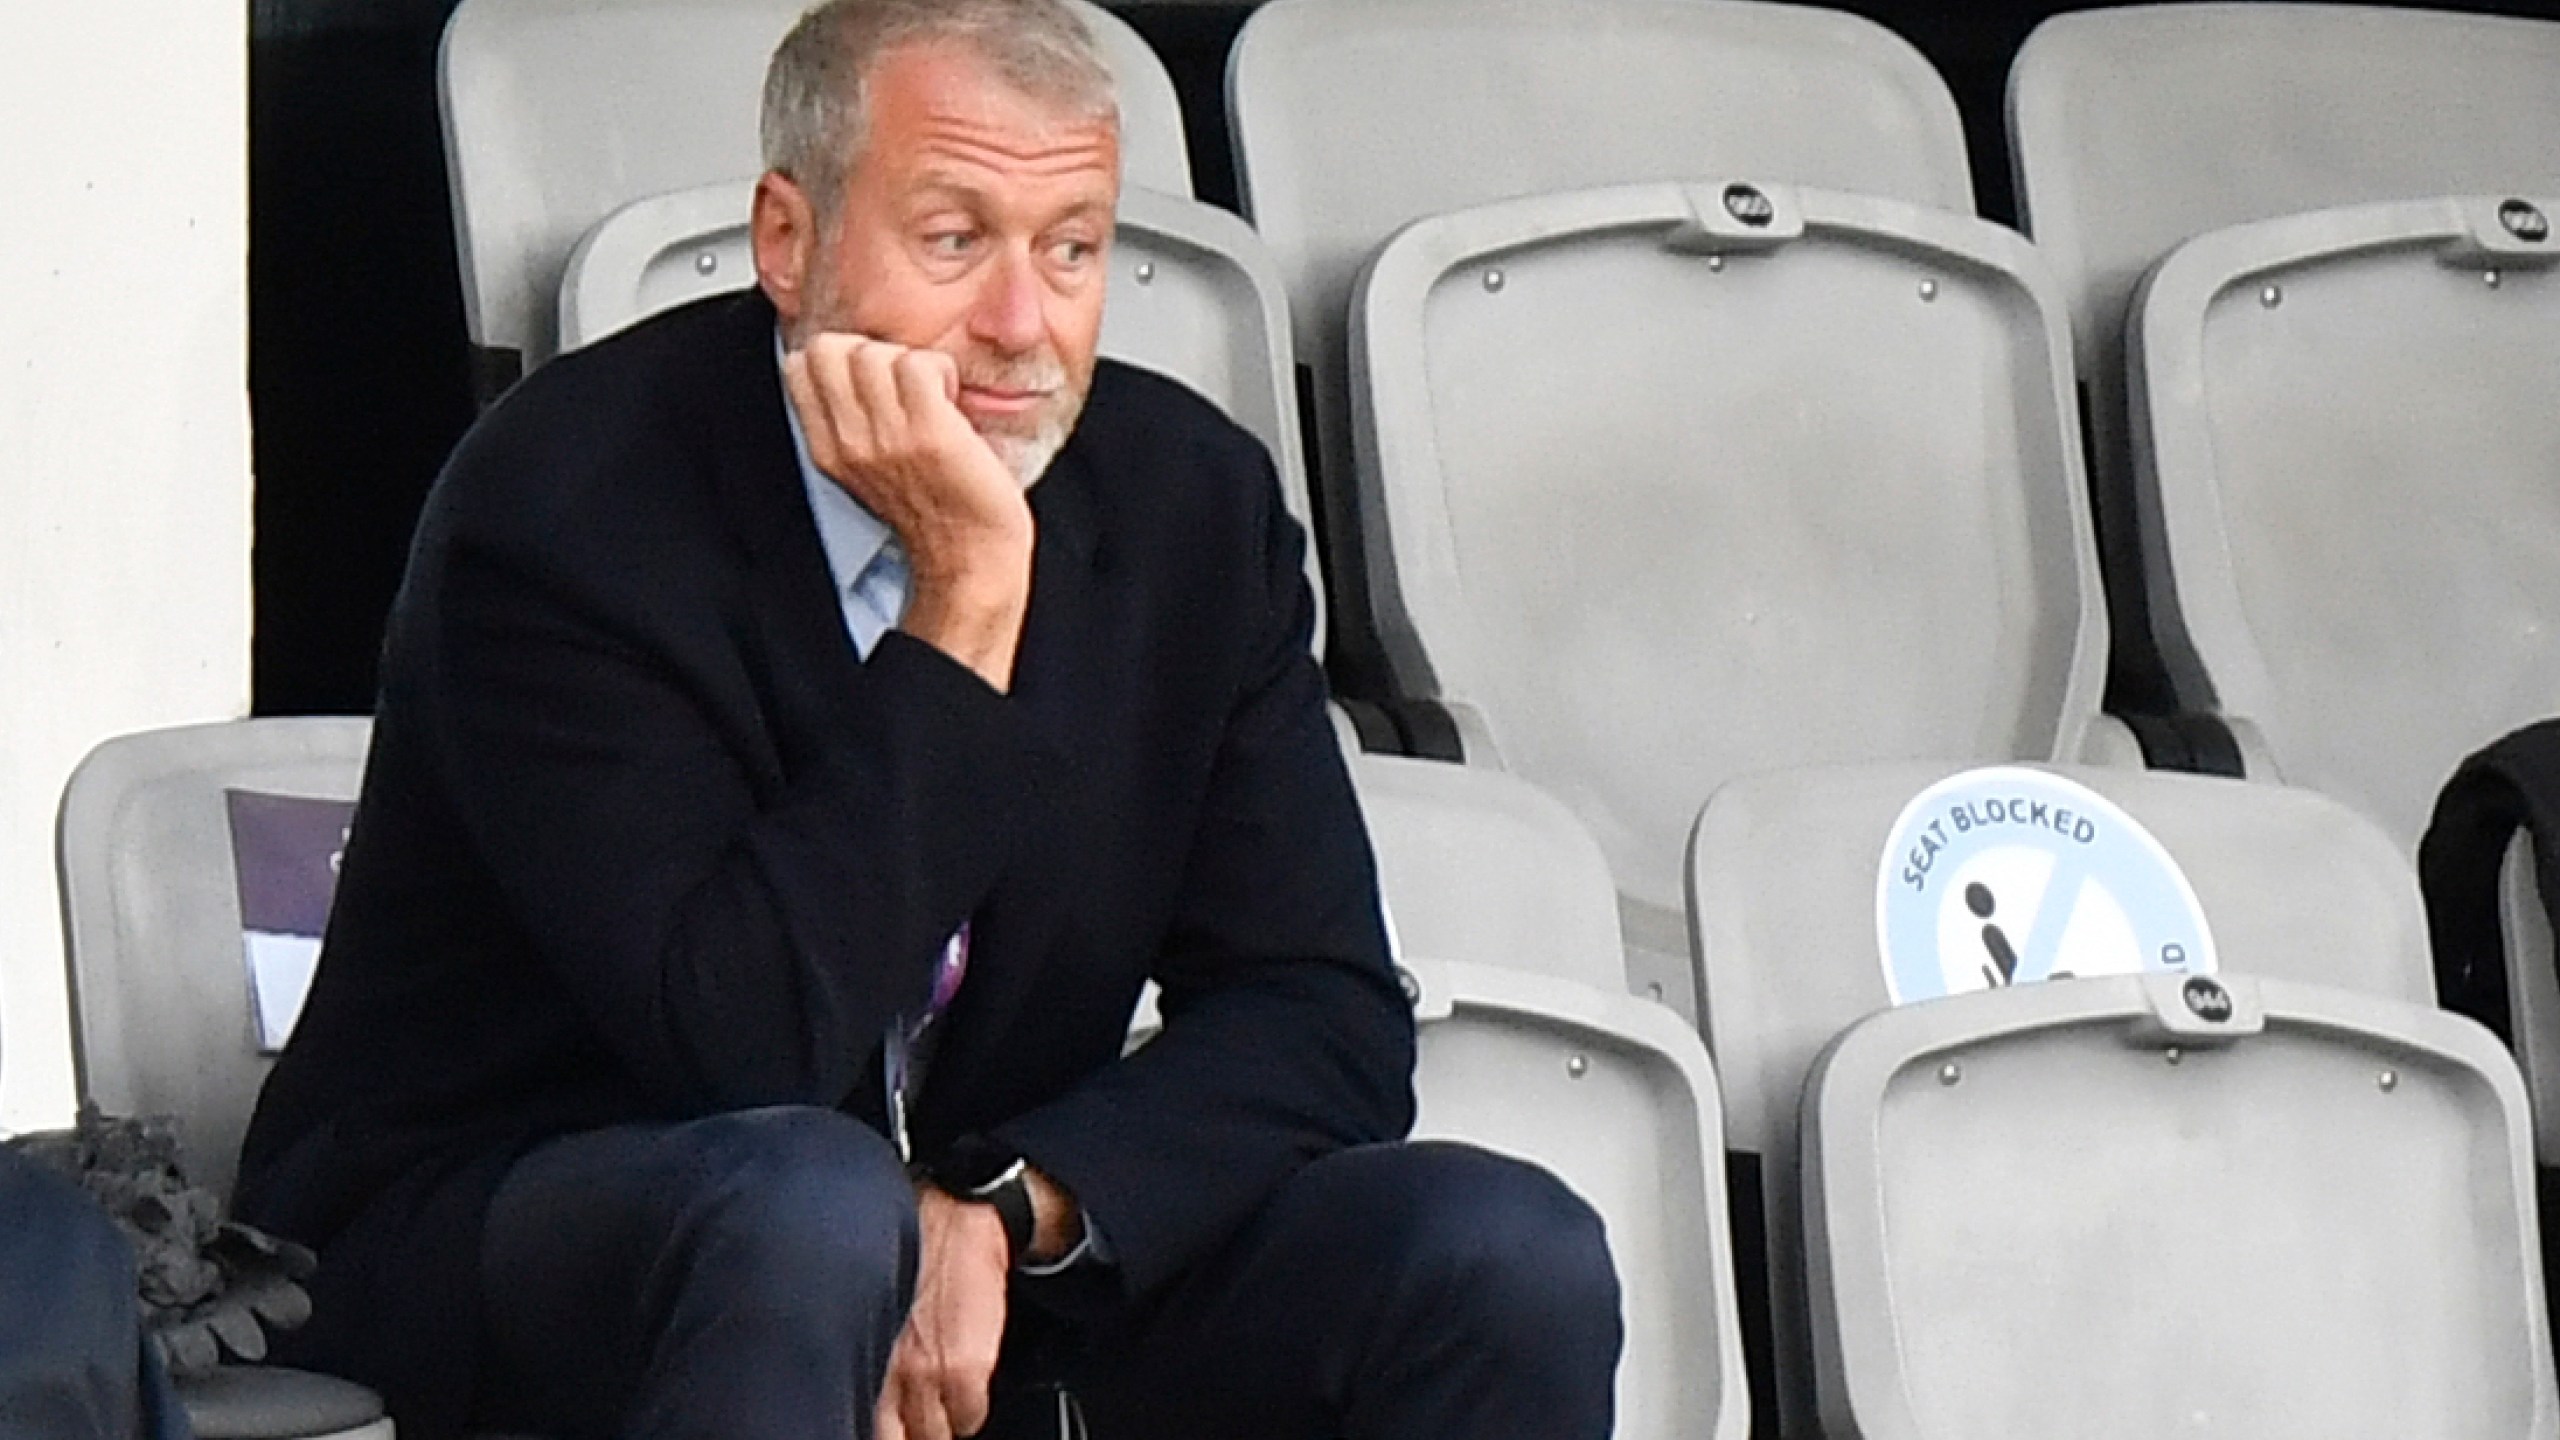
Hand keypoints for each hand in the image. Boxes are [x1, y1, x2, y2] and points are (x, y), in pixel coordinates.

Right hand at [783, 334, 1033, 690]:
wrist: (970, 558)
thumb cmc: (937, 512)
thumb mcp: (871, 467)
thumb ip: (853, 421)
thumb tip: (857, 363)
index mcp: (829, 450)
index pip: (800, 365)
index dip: (842, 356)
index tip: (878, 382)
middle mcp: (849, 443)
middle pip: (829, 348)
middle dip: (871, 352)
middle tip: (905, 386)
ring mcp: (886, 439)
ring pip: (873, 352)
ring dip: (911, 362)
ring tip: (932, 397)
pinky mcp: (928, 434)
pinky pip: (919, 363)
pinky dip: (941, 371)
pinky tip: (953, 403)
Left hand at [878, 1188, 1010, 1439]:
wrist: (955, 1214)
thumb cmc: (904, 1246)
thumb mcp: (865, 1305)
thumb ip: (861, 1352)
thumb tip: (856, 1390)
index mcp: (853, 1356)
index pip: (859, 1425)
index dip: (874, 1424)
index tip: (881, 1418)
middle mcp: (884, 1372)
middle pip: (896, 1436)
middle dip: (905, 1427)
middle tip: (913, 1409)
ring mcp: (925, 1376)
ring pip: (933, 1434)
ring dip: (937, 1420)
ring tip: (939, 1392)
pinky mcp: (966, 1371)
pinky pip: (968, 1419)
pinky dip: (968, 1409)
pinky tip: (964, 1383)